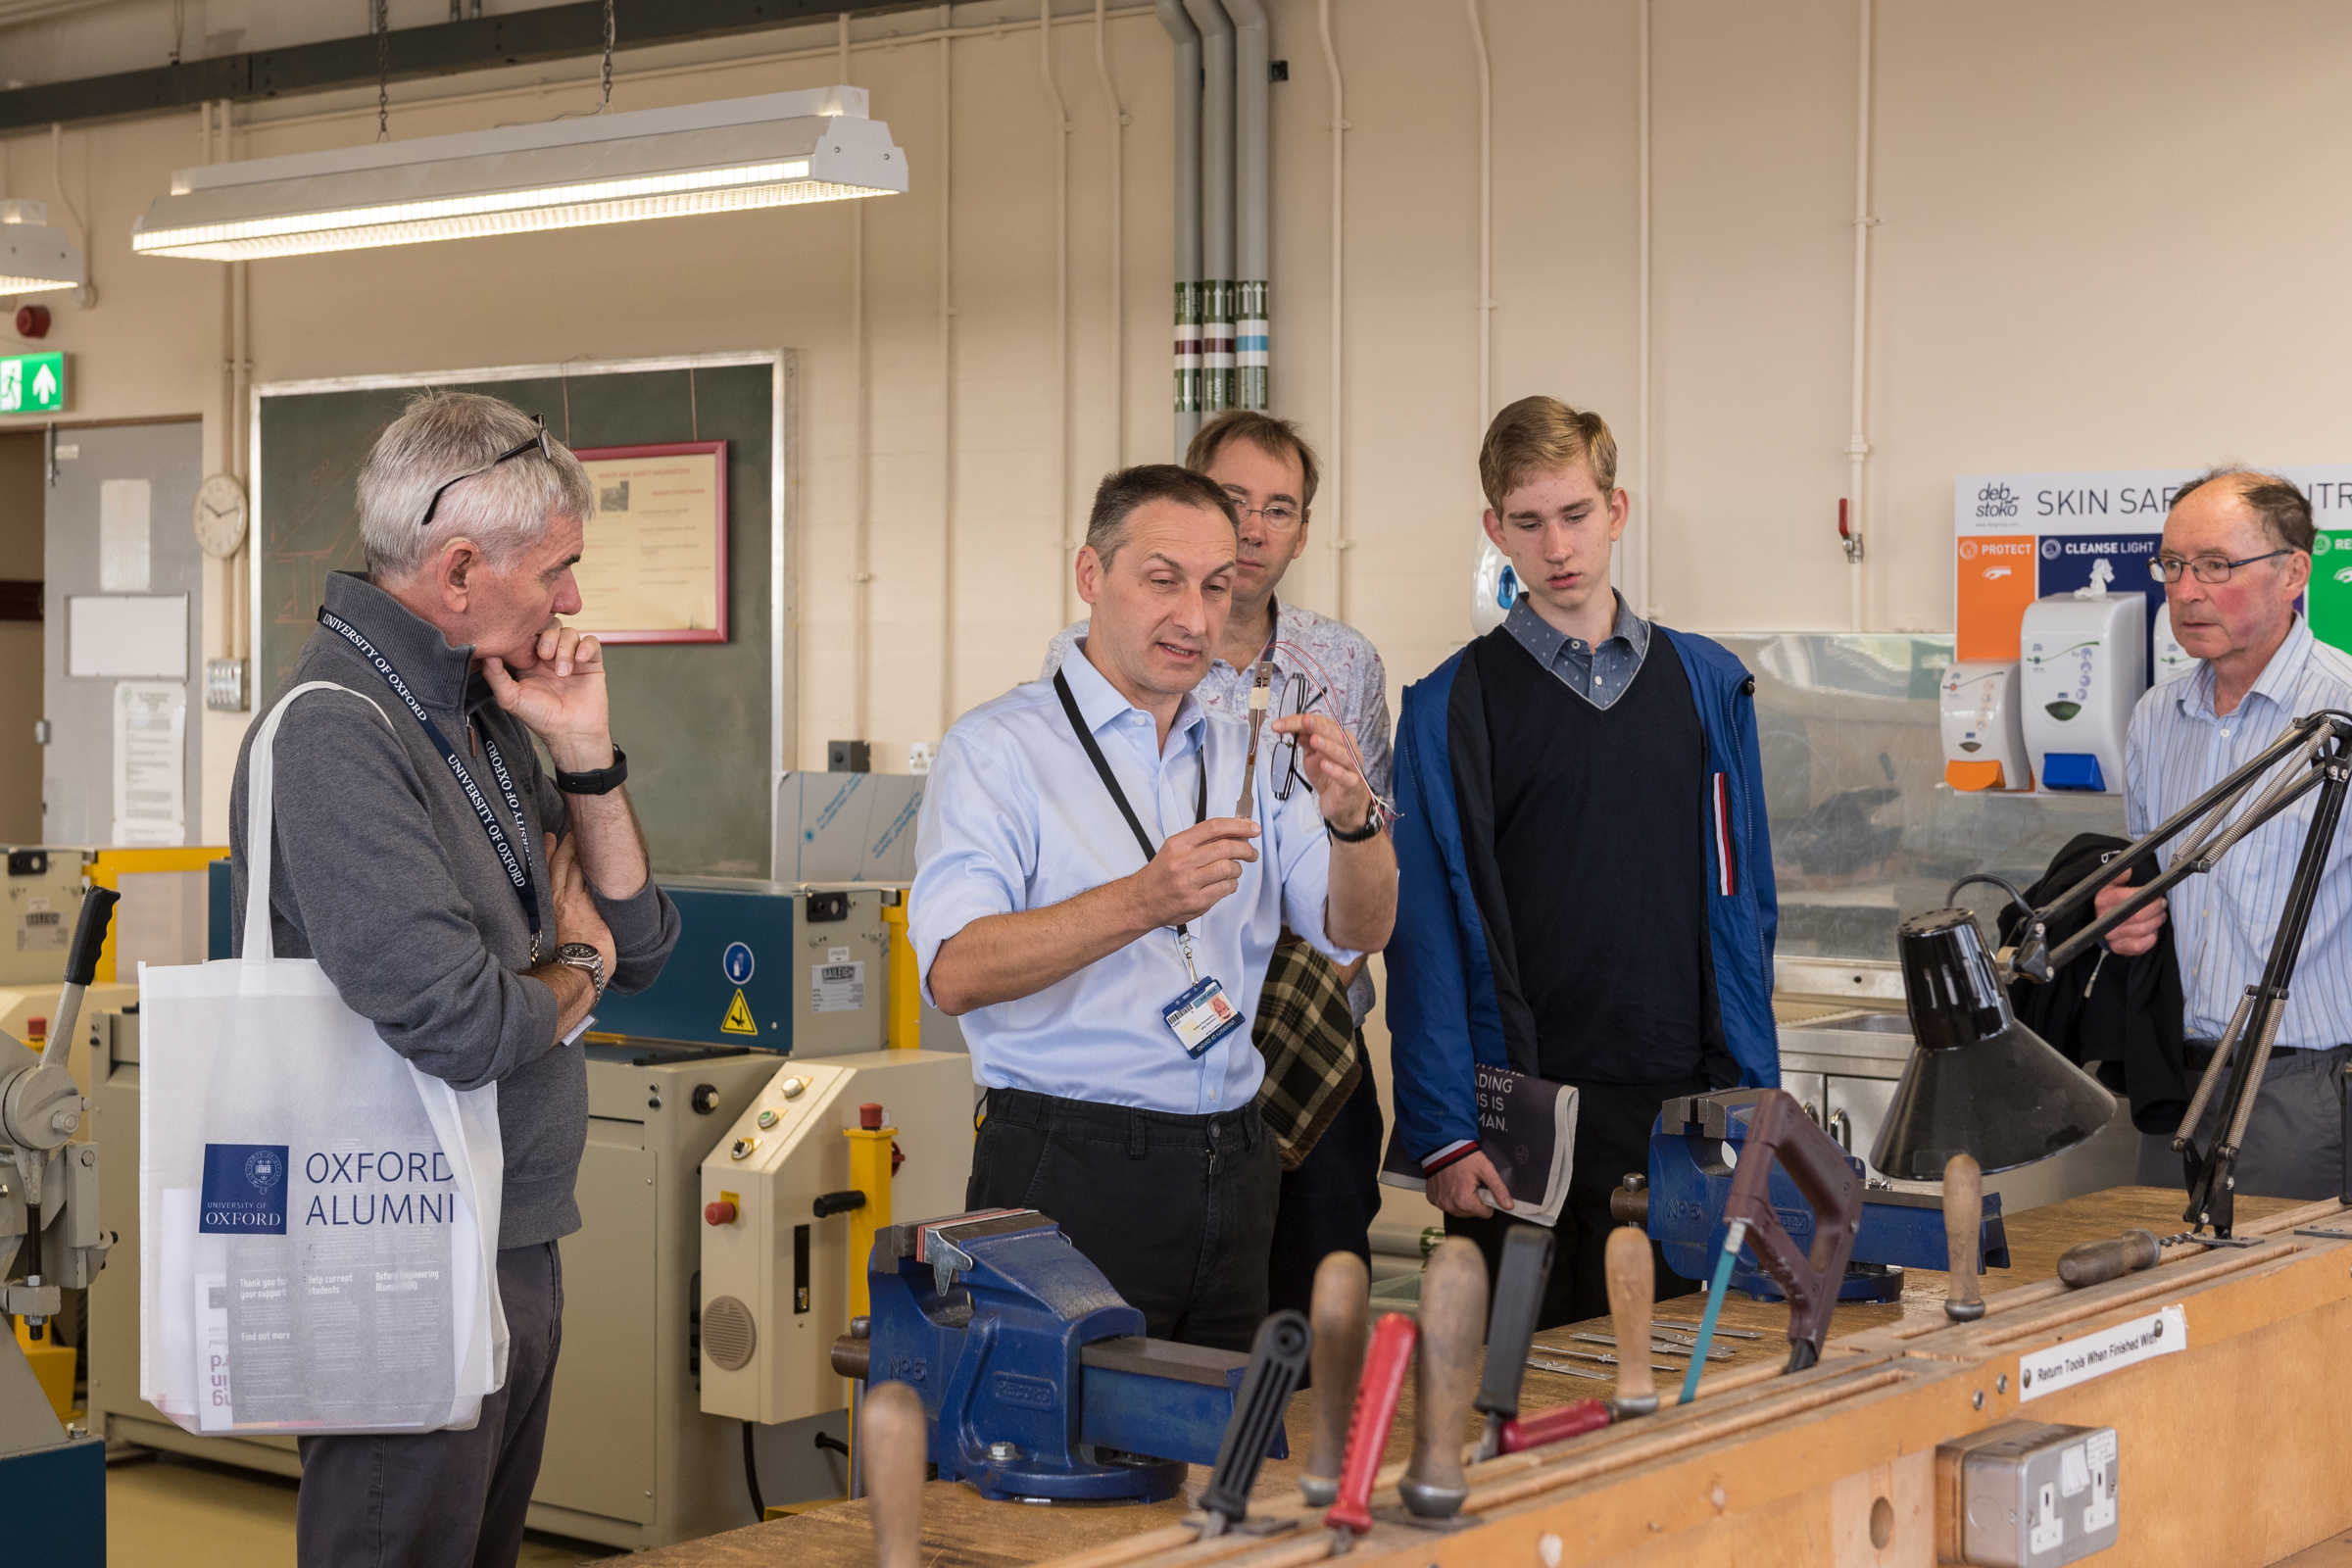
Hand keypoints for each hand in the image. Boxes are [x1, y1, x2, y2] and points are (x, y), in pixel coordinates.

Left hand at [482, 619, 612, 771]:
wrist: (571, 733)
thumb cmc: (542, 719)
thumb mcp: (510, 698)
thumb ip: (495, 675)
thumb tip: (485, 652)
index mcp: (530, 661)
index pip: (528, 633)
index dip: (527, 632)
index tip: (525, 642)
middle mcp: (551, 657)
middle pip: (550, 626)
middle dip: (547, 636)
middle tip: (544, 656)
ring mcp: (572, 658)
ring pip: (570, 633)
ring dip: (565, 648)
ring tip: (563, 671)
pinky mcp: (591, 663)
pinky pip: (591, 642)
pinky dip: (586, 647)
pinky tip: (580, 662)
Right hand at [550, 834, 614, 976]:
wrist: (575, 972)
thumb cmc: (562, 963)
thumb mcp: (548, 938)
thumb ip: (554, 921)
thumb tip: (560, 921)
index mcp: (546, 907)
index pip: (546, 872)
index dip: (547, 852)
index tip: (549, 837)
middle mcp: (559, 900)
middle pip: (562, 864)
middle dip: (567, 845)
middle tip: (572, 830)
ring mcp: (577, 901)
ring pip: (579, 869)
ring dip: (584, 852)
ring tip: (588, 837)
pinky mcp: (595, 906)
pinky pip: (596, 880)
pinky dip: (600, 866)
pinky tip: (607, 856)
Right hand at [1128, 817, 1260, 928]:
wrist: (1142, 900)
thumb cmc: (1161, 874)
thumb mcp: (1175, 849)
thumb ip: (1203, 840)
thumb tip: (1236, 833)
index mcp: (1178, 844)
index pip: (1214, 827)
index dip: (1238, 826)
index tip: (1252, 828)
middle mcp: (1183, 862)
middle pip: (1225, 847)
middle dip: (1246, 849)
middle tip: (1251, 852)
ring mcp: (1189, 882)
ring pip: (1229, 869)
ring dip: (1238, 869)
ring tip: (1233, 870)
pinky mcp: (1197, 901)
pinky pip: (1225, 889)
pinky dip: (1231, 885)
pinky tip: (1225, 884)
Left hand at [1269, 711, 1371, 831]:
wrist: (1342, 803)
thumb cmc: (1329, 777)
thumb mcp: (1312, 756)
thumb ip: (1305, 741)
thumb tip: (1291, 727)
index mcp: (1338, 738)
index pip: (1321, 723)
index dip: (1299, 722)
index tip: (1279, 724)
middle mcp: (1348, 749)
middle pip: (1334, 734)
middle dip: (1317, 727)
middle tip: (1304, 721)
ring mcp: (1352, 767)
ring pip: (1343, 753)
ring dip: (1328, 746)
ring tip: (1313, 739)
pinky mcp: (1351, 784)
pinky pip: (1345, 776)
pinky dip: (1335, 770)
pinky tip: (1324, 764)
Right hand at [1428, 1151, 1511, 1218]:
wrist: (1441, 1146)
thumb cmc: (1462, 1157)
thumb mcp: (1485, 1170)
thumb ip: (1499, 1189)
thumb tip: (1509, 1205)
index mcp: (1465, 1202)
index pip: (1486, 1213)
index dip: (1487, 1200)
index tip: (1482, 1187)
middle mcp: (1450, 1206)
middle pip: (1472, 1213)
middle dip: (1475, 1200)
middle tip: (1472, 1183)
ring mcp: (1440, 1203)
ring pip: (1459, 1210)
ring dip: (1462, 1199)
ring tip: (1461, 1182)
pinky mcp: (1433, 1198)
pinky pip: (1447, 1204)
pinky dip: (1450, 1196)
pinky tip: (1452, 1184)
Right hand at [2094, 872, 2165, 956]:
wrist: (2099, 923)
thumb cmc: (2110, 902)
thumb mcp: (2111, 884)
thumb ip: (2118, 875)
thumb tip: (2128, 871)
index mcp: (2103, 900)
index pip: (2132, 899)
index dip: (2150, 899)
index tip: (2158, 897)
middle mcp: (2105, 919)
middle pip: (2140, 916)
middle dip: (2156, 910)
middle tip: (2162, 906)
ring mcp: (2111, 935)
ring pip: (2144, 930)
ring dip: (2156, 922)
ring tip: (2159, 916)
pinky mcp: (2119, 948)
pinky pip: (2141, 945)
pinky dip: (2151, 938)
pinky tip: (2150, 931)